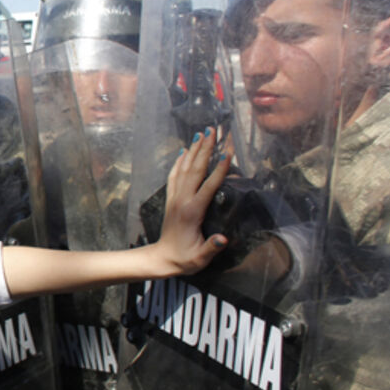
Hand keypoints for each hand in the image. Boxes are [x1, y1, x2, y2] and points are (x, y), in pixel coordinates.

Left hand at [151, 128, 230, 275]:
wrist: (161, 259)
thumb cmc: (185, 259)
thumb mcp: (200, 258)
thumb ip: (211, 247)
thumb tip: (223, 239)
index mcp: (193, 211)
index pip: (209, 185)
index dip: (220, 169)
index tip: (228, 152)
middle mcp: (182, 200)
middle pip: (195, 169)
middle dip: (205, 149)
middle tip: (213, 130)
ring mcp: (175, 198)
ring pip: (184, 168)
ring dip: (193, 150)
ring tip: (201, 134)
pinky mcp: (170, 199)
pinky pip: (174, 175)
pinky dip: (179, 161)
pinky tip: (183, 151)